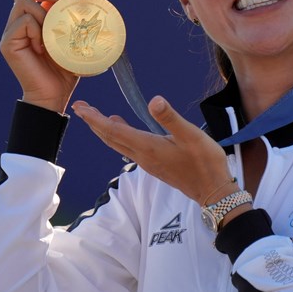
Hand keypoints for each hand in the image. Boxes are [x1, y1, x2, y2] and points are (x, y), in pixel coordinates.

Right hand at [0, 0, 89, 112]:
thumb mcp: (75, 38)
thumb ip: (75, 18)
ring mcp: (12, 30)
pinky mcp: (7, 42)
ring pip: (24, 2)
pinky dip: (37, 30)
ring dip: (43, 13)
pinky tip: (44, 48)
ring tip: (53, 34)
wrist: (55, 95)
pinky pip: (23, 22)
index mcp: (36, 16)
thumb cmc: (66, 68)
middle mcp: (20, 20)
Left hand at [71, 96, 237, 204]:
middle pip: (110, 137)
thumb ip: (170, 118)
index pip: (113, 130)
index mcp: (147, 146)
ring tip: (94, 116)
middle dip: (93, 122)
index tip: (80, 108)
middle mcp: (142, 156)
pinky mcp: (154, 164)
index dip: (95, 118)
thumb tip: (154, 100)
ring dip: (104, 129)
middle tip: (79, 108)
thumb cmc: (204, 162)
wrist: (212, 191)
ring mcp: (147, 162)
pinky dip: (118, 135)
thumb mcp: (191, 135)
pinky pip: (128, 147)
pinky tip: (122, 126)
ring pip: (118, 143)